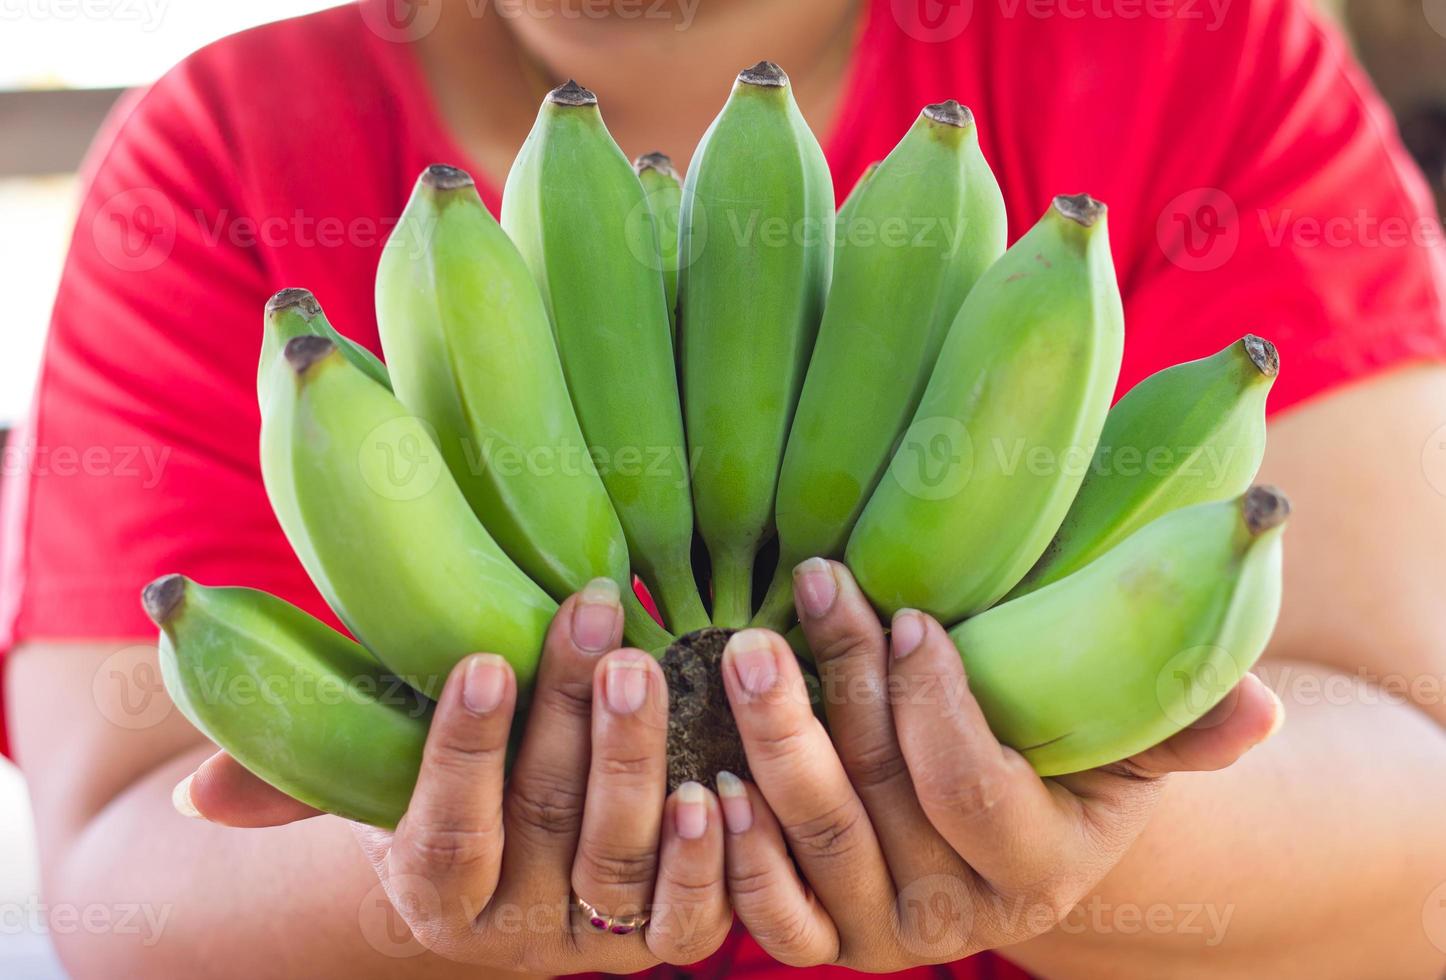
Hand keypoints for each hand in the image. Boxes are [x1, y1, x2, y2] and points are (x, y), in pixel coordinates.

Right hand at [175, 581, 730, 972]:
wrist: (520, 843)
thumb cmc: (440, 774)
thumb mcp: (372, 772)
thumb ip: (304, 775)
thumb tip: (200, 793)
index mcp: (432, 893)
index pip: (444, 834)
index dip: (463, 753)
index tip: (484, 660)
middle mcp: (513, 932)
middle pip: (545, 827)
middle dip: (571, 716)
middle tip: (597, 614)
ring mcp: (596, 937)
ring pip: (623, 860)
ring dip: (641, 759)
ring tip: (653, 664)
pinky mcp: (667, 937)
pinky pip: (696, 921)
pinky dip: (711, 855)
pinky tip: (723, 777)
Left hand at [713, 559, 1282, 970]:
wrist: (1004, 818)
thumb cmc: (1067, 755)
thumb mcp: (1128, 740)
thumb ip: (1181, 726)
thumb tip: (1259, 709)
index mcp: (1038, 868)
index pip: (974, 791)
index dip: (936, 706)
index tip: (907, 615)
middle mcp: (955, 915)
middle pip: (877, 807)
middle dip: (835, 696)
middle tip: (800, 597)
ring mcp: (880, 932)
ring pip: (814, 842)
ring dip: (772, 745)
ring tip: (744, 650)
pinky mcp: (819, 933)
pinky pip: (770, 914)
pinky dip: (738, 851)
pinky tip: (710, 771)